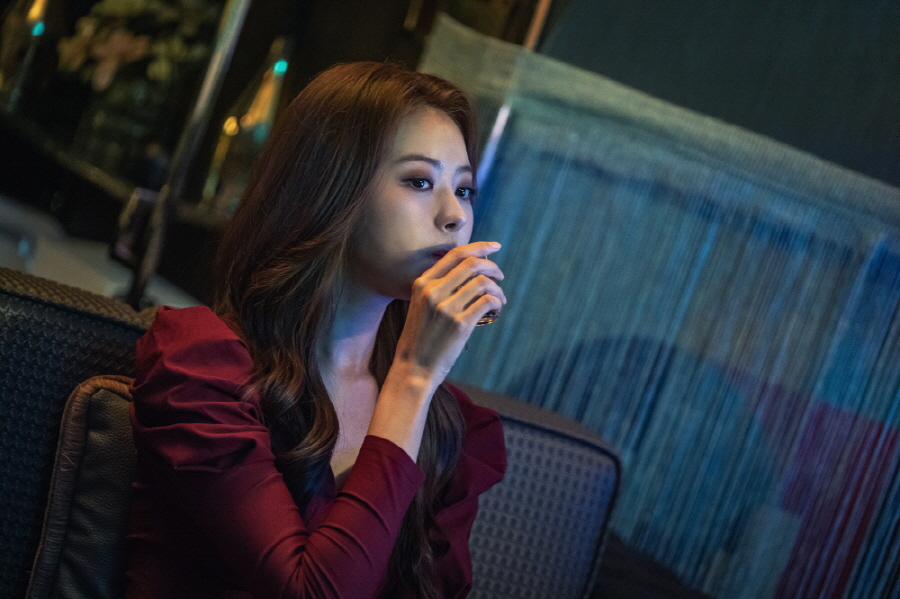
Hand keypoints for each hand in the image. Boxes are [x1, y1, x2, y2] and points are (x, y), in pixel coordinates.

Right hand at [393, 241, 506, 385]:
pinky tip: (496, 310)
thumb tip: (470, 272)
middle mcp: (433, 291)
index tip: (494, 247)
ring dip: (497, 289)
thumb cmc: (420, 338)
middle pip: (472, 263)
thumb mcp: (420, 305)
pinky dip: (497, 302)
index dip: (479, 247)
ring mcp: (446, 307)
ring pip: (483, 282)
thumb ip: (438, 287)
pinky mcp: (460, 324)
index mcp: (422, 283)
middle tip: (500, 277)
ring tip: (499, 300)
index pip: (455, 254)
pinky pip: (487, 302)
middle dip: (492, 267)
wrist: (413, 369)